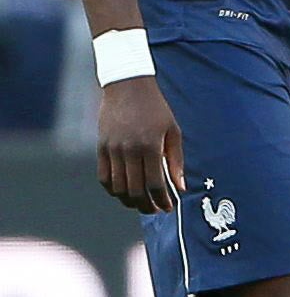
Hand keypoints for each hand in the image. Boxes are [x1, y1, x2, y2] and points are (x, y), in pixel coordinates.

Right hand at [97, 76, 184, 213]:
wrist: (127, 86)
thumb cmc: (155, 108)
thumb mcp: (172, 131)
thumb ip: (176, 161)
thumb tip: (180, 187)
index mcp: (150, 146)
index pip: (155, 184)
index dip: (162, 200)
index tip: (169, 208)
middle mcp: (129, 150)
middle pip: (135, 191)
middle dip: (147, 206)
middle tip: (155, 210)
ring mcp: (112, 149)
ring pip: (118, 188)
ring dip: (129, 201)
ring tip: (141, 204)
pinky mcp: (100, 147)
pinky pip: (104, 177)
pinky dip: (113, 190)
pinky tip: (124, 192)